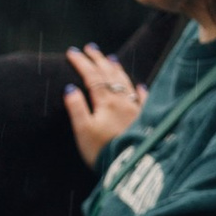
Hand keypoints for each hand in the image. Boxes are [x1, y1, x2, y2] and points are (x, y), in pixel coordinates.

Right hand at [62, 41, 146, 164]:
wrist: (131, 167)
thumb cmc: (103, 152)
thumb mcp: (83, 131)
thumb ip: (76, 108)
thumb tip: (69, 88)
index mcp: (106, 102)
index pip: (92, 76)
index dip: (81, 62)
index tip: (72, 52)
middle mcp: (123, 101)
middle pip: (110, 74)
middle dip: (98, 60)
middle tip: (90, 48)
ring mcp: (137, 109)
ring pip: (126, 83)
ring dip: (117, 69)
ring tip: (111, 59)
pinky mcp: (146, 121)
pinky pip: (144, 100)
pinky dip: (140, 90)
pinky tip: (140, 86)